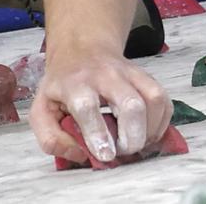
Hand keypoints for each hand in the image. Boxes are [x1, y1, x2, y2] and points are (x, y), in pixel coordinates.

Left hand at [28, 49, 171, 162]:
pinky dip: (160, 123)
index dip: (98, 133)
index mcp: (73, 83)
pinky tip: (146, 132)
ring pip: (152, 101)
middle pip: (131, 105)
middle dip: (131, 136)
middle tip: (122, 150)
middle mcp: (104, 75)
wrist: (81, 49)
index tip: (106, 155)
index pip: (87, 106)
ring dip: (149, 130)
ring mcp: (129, 73)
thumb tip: (79, 155)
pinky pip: (164, 101)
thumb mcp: (42, 109)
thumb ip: (51, 137)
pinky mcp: (147, 77)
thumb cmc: (62, 84)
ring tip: (135, 142)